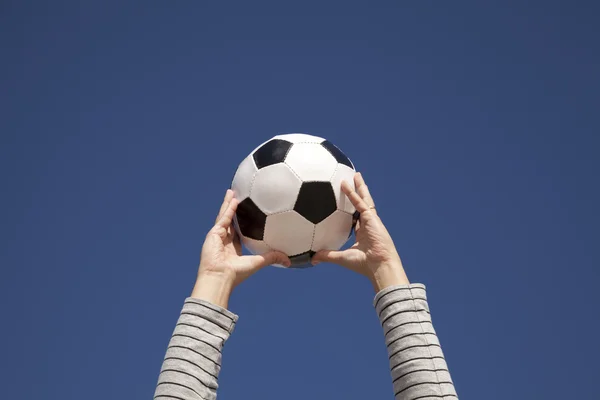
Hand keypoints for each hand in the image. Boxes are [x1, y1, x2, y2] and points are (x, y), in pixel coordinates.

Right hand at [191, 189, 290, 307]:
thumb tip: (289, 261)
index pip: (238, 232)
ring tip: (232, 191)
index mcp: (233, 248)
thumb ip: (272, 258)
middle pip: (230, 220)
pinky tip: (234, 199)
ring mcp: (218, 236)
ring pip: (224, 215)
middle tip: (239, 196)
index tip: (249, 213)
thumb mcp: (258, 262)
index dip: (242, 222)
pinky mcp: (213, 233)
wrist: (221, 277)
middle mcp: (225, 240)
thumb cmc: (237, 274)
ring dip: (228, 203)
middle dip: (233, 208)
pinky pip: (224, 218)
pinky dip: (228, 208)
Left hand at [312, 173, 409, 291]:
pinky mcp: (372, 218)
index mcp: (362, 234)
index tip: (344, 204)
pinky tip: (345, 185)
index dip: (351, 210)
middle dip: (358, 193)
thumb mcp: (342, 258)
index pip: (355, 219)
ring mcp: (371, 220)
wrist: (379, 266)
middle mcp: (367, 225)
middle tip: (354, 182)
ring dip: (359, 187)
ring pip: (364, 199)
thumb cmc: (364, 265)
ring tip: (356, 175)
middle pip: (362, 205)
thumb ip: (328, 255)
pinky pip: (360, 203)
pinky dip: (352, 193)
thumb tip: (312, 258)